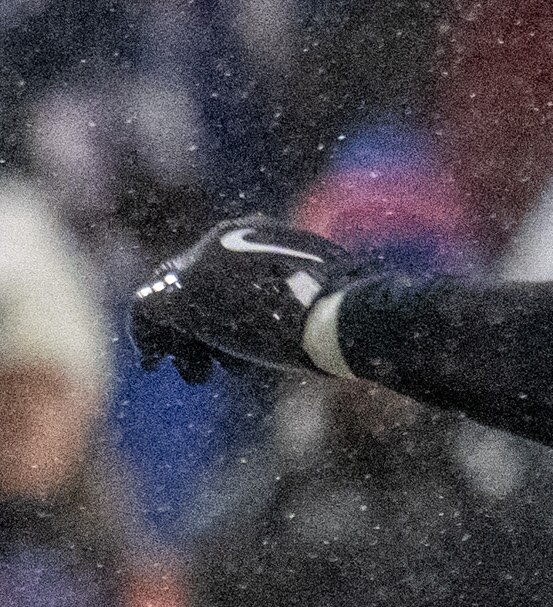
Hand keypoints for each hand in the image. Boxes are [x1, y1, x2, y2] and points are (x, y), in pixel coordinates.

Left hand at [132, 217, 378, 381]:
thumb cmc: (354, 306)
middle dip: (199, 326)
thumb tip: (326, 313)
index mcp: (258, 231)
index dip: (221, 304)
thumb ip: (311, 291)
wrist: (341, 312)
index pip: (221, 265)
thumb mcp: (334, 287)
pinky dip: (145, 338)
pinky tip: (152, 362)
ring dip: (180, 340)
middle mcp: (222, 239)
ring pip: (168, 299)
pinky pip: (145, 312)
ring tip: (197, 374)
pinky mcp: (182, 296)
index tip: (233, 340)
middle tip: (211, 364)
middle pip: (190, 281)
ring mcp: (198, 265)